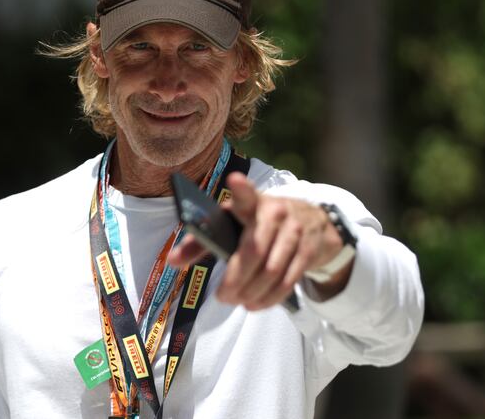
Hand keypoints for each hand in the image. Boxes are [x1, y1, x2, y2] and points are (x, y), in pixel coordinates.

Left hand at [167, 172, 352, 309]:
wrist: (312, 220)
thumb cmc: (259, 223)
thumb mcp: (234, 222)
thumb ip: (201, 241)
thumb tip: (172, 261)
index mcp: (252, 203)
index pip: (246, 195)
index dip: (242, 189)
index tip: (234, 180)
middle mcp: (275, 213)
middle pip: (253, 251)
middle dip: (236, 280)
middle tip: (222, 297)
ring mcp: (295, 232)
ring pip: (272, 271)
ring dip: (252, 293)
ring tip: (238, 301)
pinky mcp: (308, 250)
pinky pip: (288, 281)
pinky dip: (270, 298)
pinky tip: (255, 304)